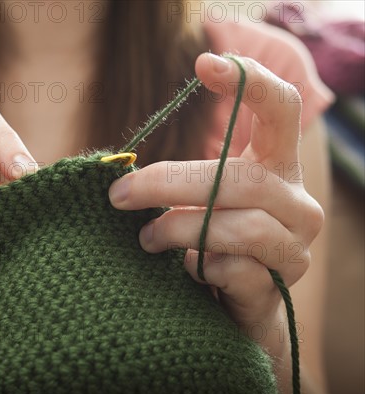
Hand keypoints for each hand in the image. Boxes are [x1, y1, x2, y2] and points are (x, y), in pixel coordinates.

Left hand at [108, 54, 323, 349]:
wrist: (234, 309)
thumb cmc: (206, 243)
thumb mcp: (194, 201)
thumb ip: (176, 181)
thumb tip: (117, 172)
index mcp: (274, 167)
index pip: (279, 109)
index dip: (248, 81)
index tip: (203, 63)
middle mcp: (295, 201)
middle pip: (238, 176)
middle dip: (168, 184)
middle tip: (119, 196)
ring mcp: (293, 246)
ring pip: (236, 225)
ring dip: (177, 230)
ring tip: (145, 239)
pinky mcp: (278, 286)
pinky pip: (232, 268)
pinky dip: (197, 267)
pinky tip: (185, 270)